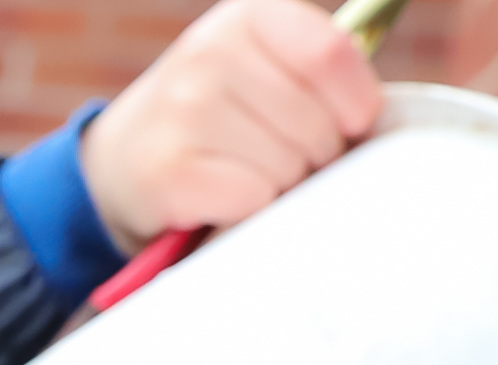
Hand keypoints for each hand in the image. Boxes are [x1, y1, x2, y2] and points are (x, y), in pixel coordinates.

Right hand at [80, 0, 384, 246]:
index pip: (331, 55)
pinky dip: (245, 211)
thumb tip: (376, 118)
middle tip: (279, 156)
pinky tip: (220, 196)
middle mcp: (209, 51)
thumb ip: (320, 72)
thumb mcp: (263, 67)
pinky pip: (251, 200)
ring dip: (278, 185)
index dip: (356, 104)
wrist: (121, 160)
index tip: (350, 125)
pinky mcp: (167, 170)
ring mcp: (183, 109)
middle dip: (313, 155)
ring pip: (286, 166)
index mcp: (247, 16)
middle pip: (315, 124)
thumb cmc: (216, 116)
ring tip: (244, 173)